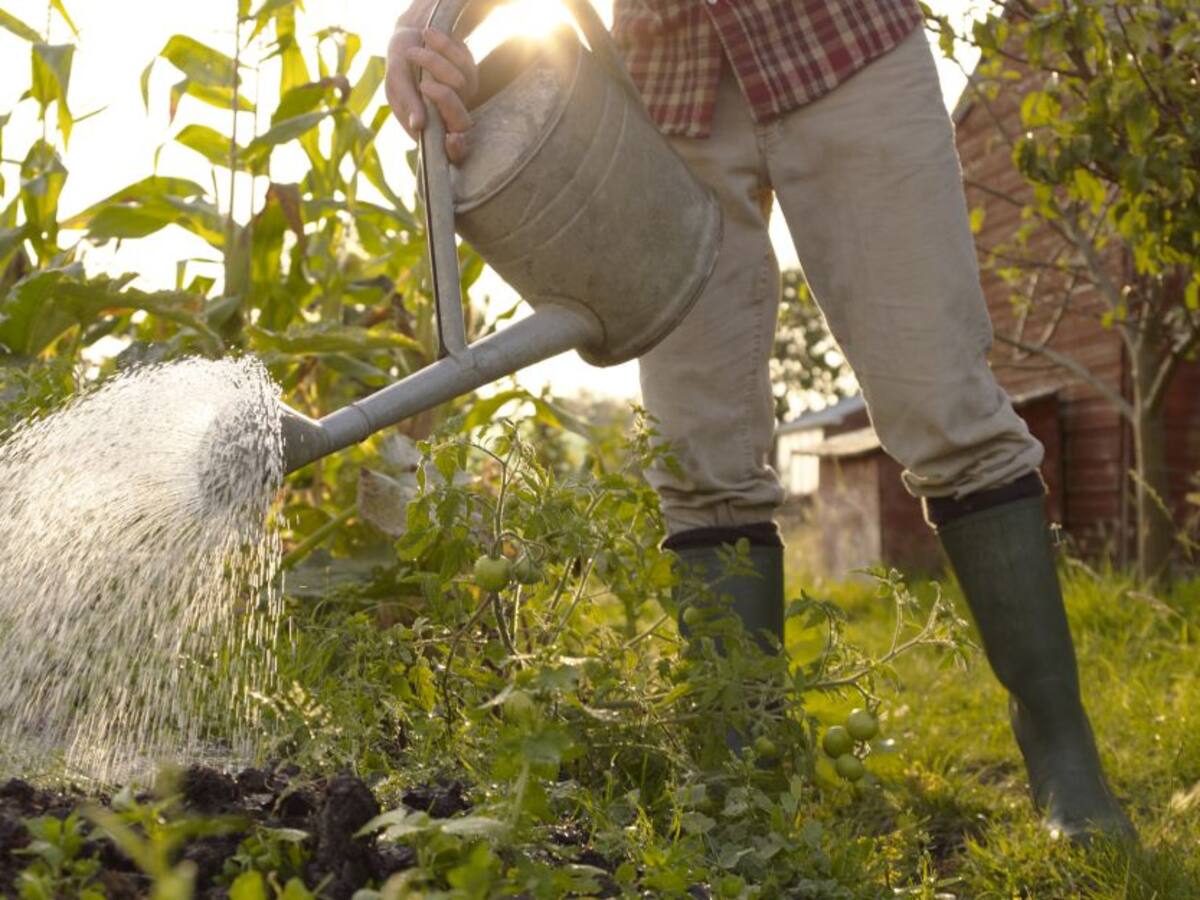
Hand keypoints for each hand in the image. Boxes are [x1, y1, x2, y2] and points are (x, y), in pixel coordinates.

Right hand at [386, 23, 478, 162]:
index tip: (453, 138)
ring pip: (461, 86)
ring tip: (414, 51)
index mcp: (427, 129)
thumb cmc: (399, 62)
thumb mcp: (396, 79)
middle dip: (444, 100)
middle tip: (423, 85)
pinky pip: (464, 63)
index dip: (454, 150)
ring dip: (434, 63)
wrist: (411, 33)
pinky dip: (444, 47)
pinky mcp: (471, 77)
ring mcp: (462, 98)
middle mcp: (447, 118)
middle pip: (461, 123)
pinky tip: (429, 38)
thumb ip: (406, 101)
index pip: (448, 152)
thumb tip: (417, 126)